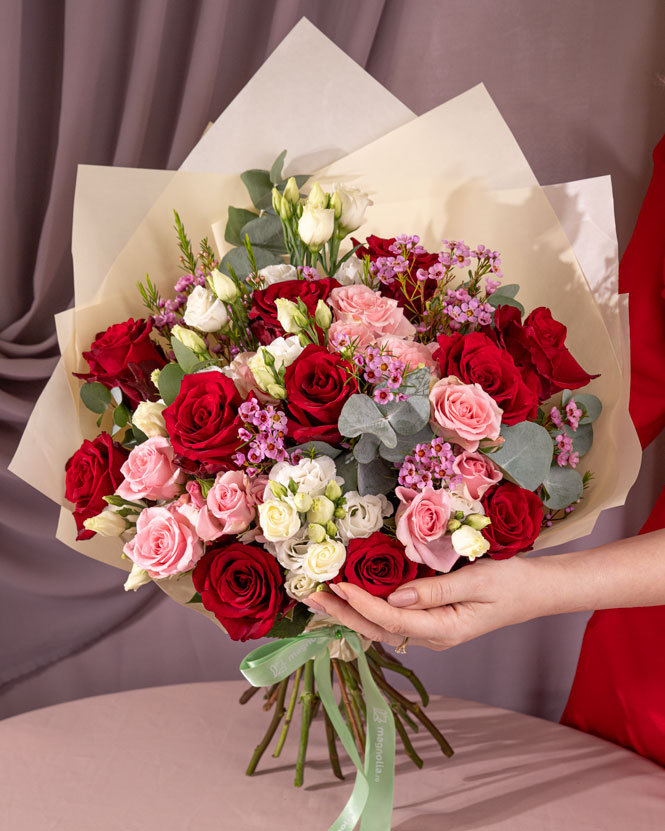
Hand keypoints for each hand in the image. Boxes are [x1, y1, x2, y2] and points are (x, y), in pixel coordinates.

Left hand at [303, 555, 558, 650]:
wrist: (537, 590)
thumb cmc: (511, 581)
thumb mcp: (476, 581)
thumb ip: (434, 590)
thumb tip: (394, 597)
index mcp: (443, 629)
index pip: (391, 619)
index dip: (362, 604)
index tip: (337, 585)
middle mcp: (432, 636)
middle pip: (378, 630)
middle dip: (343, 615)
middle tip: (311, 598)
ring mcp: (432, 631)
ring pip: (382, 627)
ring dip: (350, 614)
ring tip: (321, 600)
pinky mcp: (432, 620)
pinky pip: (393, 620)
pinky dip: (367, 610)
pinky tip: (352, 600)